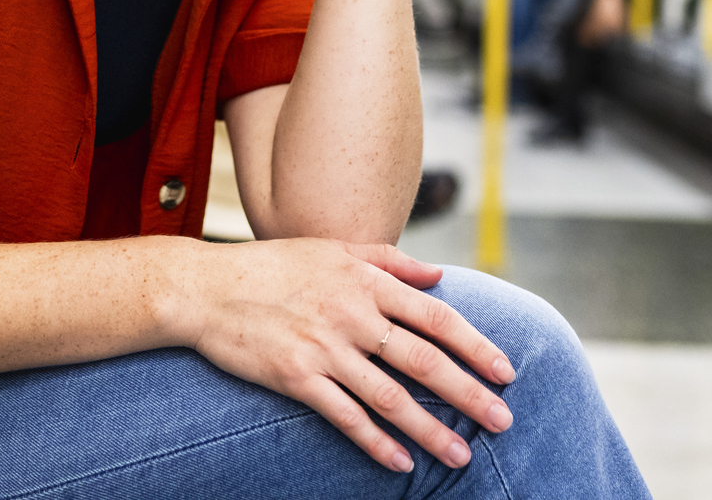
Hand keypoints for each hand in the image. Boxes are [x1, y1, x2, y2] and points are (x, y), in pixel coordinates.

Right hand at [165, 237, 513, 472]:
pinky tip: (401, 462)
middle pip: (424, 361)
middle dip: (469, 394)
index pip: (436, 315)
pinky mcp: (295, 378)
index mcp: (365, 281)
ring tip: (461, 456)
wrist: (205, 288)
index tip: (506, 370)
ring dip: (431, 430)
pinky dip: (376, 443)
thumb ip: (389, 261)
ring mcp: (324, 349)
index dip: (476, 344)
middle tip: (503, 421)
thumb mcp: (332, 249)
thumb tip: (438, 274)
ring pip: (390, 397)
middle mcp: (351, 315)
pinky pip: (345, 417)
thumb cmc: (271, 266)